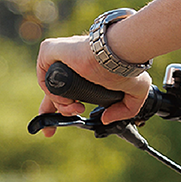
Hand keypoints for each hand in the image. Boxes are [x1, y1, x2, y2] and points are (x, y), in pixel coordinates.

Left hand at [35, 34, 151, 133]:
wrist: (119, 51)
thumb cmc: (129, 64)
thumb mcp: (136, 91)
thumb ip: (125, 109)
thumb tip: (106, 119)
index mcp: (86, 68)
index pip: (68, 87)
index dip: (62, 106)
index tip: (63, 122)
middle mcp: (72, 61)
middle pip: (52, 88)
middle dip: (49, 111)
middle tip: (50, 131)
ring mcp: (60, 54)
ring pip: (50, 87)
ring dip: (61, 105)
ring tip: (76, 109)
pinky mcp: (50, 50)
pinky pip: (44, 77)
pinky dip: (52, 92)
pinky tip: (68, 98)